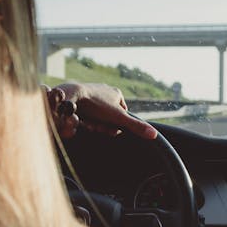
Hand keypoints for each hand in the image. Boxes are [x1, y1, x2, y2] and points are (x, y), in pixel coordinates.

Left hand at [43, 82, 157, 139]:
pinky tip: (81, 119)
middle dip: (104, 125)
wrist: (72, 96)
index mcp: (117, 93)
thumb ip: (136, 127)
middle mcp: (105, 91)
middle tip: (98, 126)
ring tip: (88, 122)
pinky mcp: (81, 98)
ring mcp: (92, 94)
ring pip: (97, 116)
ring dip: (94, 123)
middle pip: (109, 117)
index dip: (119, 124)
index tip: (112, 128)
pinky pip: (86, 113)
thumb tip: (154, 134)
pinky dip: (84, 118)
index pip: (123, 113)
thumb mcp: (119, 118)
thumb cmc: (97, 105)